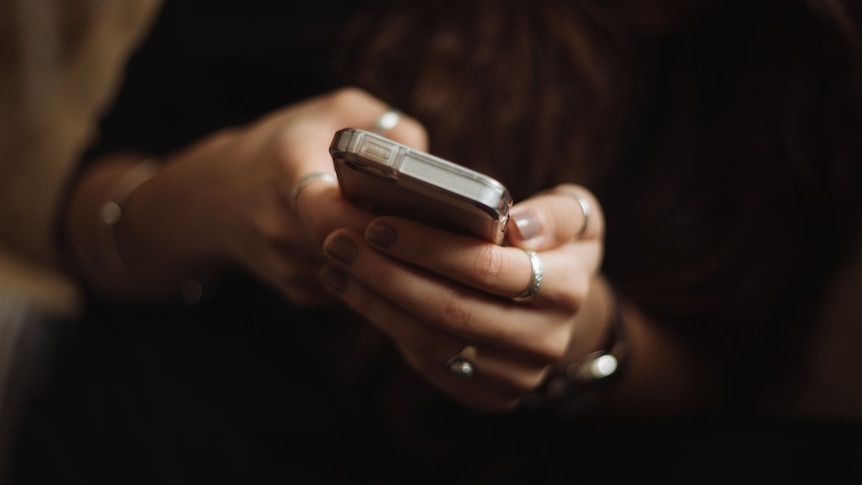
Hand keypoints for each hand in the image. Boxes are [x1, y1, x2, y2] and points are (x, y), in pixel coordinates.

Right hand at [155, 87, 425, 303]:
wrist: (218, 197)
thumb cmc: (288, 145)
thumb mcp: (335, 111)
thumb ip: (387, 127)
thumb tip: (431, 167)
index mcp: (285, 169)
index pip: (326, 208)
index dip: (370, 216)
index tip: (406, 210)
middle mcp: (279, 224)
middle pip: (353, 246)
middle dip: (396, 239)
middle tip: (438, 228)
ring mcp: (287, 265)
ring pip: (359, 272)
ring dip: (390, 259)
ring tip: (420, 236)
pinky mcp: (299, 292)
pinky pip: (352, 287)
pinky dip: (374, 272)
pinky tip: (386, 250)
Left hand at [320, 184, 605, 411]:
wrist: (558, 313)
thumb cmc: (554, 249)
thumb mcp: (576, 218)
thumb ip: (557, 213)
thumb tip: (518, 227)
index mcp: (568, 289)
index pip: (487, 268)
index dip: (428, 247)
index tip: (379, 224)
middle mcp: (546, 340)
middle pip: (450, 310)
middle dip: (386, 274)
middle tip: (339, 241)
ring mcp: (516, 376)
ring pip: (431, 340)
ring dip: (374, 301)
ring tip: (337, 263)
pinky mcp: (488, 396)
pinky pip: (427, 362)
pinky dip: (385, 323)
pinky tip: (355, 291)